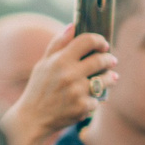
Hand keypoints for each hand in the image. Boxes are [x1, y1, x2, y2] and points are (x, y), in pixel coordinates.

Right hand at [2, 25, 112, 144]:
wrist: (32, 119)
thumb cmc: (38, 88)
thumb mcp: (43, 64)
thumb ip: (58, 44)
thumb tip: (73, 25)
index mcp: (59, 60)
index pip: (87, 41)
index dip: (99, 40)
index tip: (103, 44)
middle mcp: (69, 74)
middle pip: (101, 60)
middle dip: (109, 59)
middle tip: (111, 60)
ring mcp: (77, 91)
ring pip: (106, 79)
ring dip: (110, 78)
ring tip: (110, 77)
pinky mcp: (83, 107)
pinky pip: (98, 99)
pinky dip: (95, 99)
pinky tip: (90, 99)